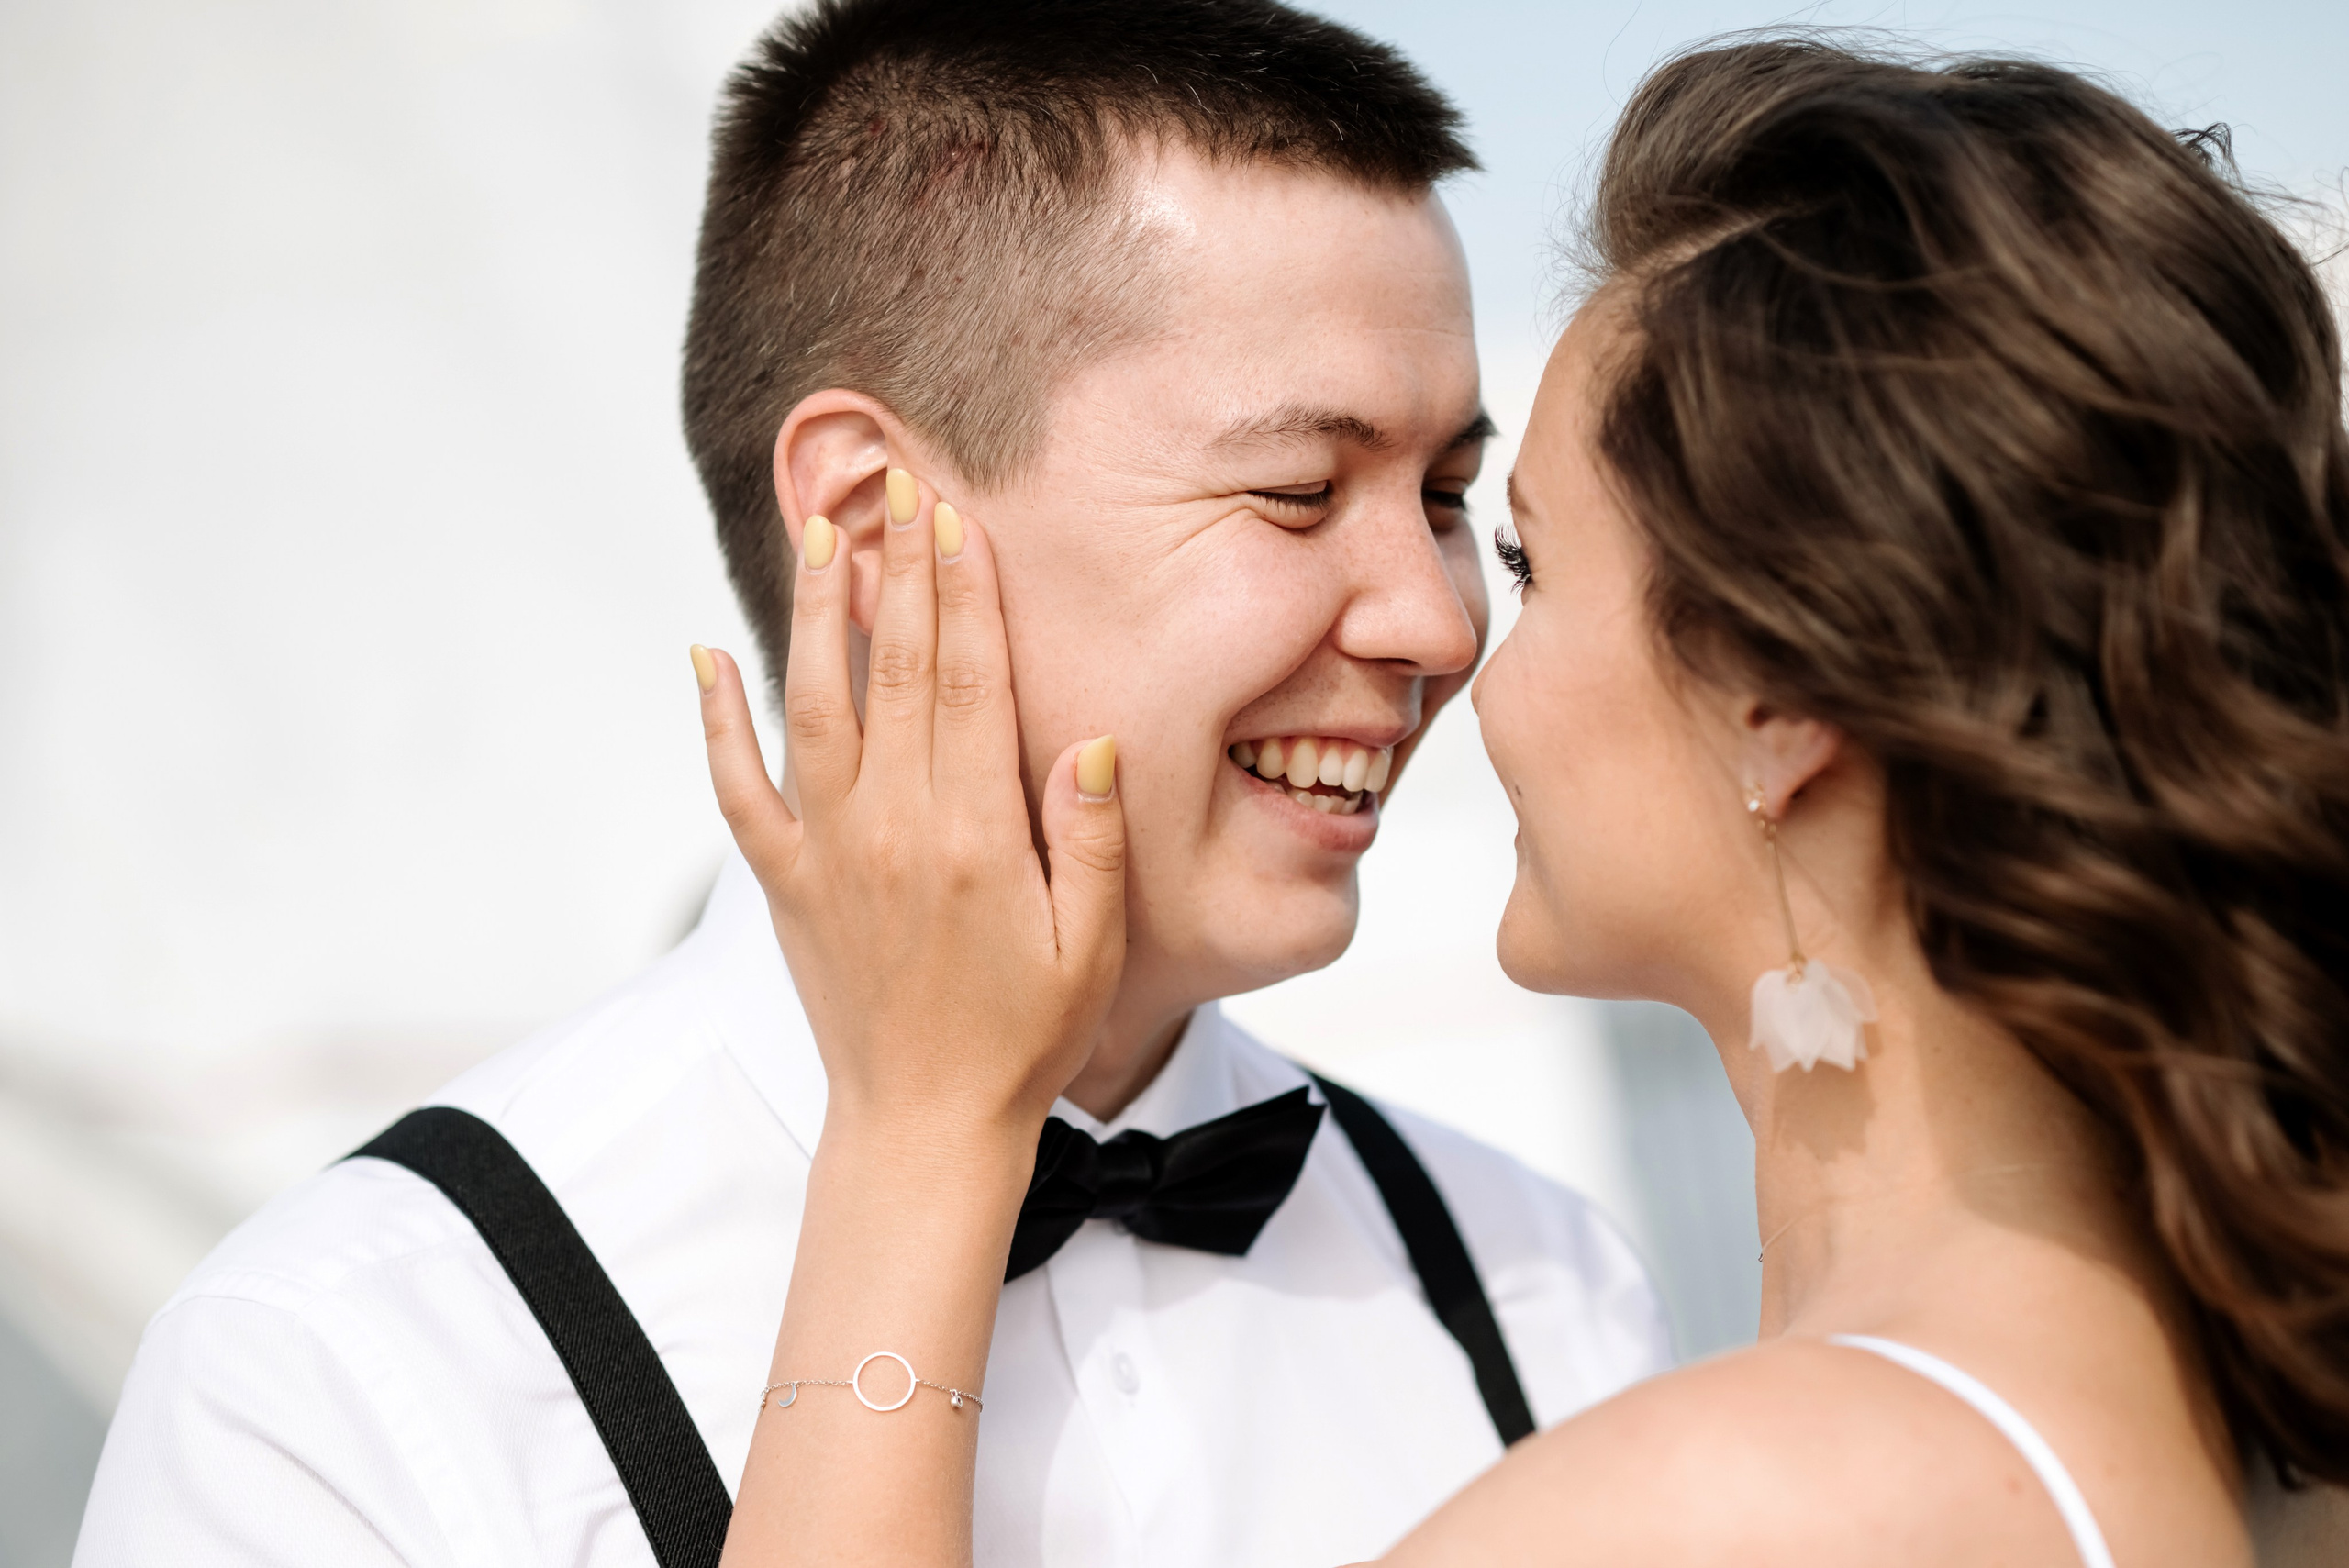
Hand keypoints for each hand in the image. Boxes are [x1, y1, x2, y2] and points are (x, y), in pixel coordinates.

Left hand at [692, 470, 1127, 1145]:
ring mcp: (829, 853)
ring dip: (816, 612)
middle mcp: (894, 830)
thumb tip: (1094, 739)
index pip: (972, 683)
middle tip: (897, 484)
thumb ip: (1094, 840)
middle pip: (898, 670)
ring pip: (815, 705)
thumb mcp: (1092, 948)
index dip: (966, 592)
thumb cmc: (1025, 1039)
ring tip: (818, 530)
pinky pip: (738, 790)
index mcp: (977, 837)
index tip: (957, 517)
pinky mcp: (785, 884)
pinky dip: (717, 721)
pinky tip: (705, 657)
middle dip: (901, 569)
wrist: (923, 1125)